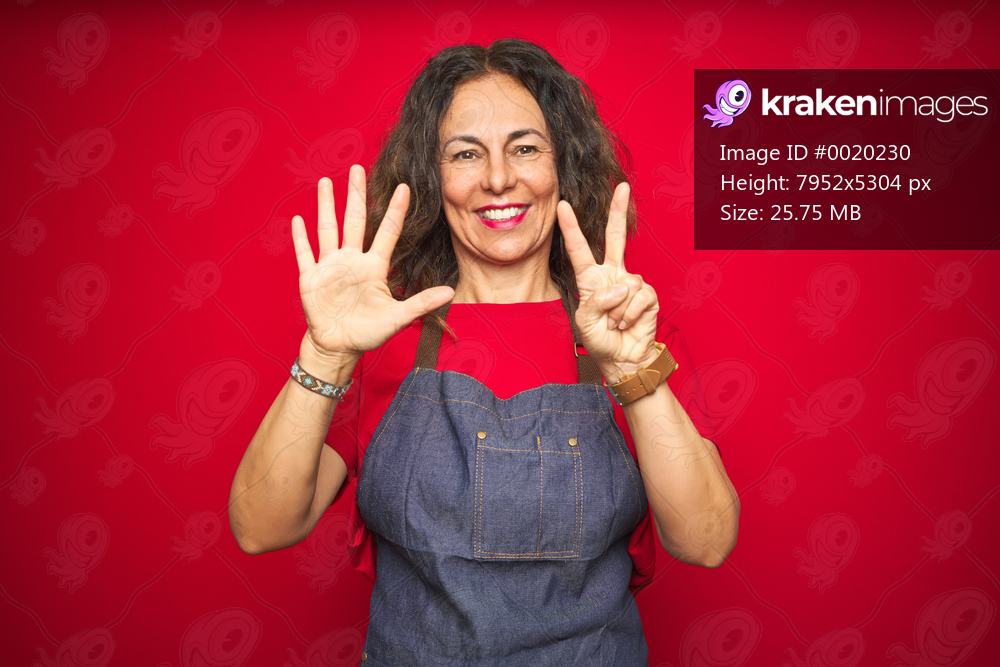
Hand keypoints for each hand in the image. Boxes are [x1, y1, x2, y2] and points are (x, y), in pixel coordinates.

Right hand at [292, 166, 454, 369]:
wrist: (339, 346)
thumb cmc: (369, 332)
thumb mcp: (398, 317)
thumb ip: (422, 302)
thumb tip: (451, 292)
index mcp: (374, 266)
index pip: (386, 231)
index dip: (395, 210)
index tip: (404, 187)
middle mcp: (352, 260)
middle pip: (354, 220)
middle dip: (355, 194)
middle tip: (357, 168)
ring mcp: (330, 266)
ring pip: (328, 229)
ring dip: (326, 206)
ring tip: (325, 181)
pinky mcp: (311, 278)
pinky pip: (305, 253)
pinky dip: (301, 237)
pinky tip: (298, 218)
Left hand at [556, 183, 658, 383]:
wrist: (623, 359)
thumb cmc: (599, 341)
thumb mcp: (585, 321)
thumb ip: (597, 301)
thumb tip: (620, 287)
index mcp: (590, 279)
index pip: (579, 249)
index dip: (570, 228)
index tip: (562, 206)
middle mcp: (612, 275)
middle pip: (615, 237)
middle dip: (618, 211)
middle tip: (622, 187)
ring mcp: (631, 283)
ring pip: (626, 284)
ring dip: (617, 310)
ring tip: (614, 323)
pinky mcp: (648, 295)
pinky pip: (638, 297)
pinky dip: (629, 314)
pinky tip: (627, 324)